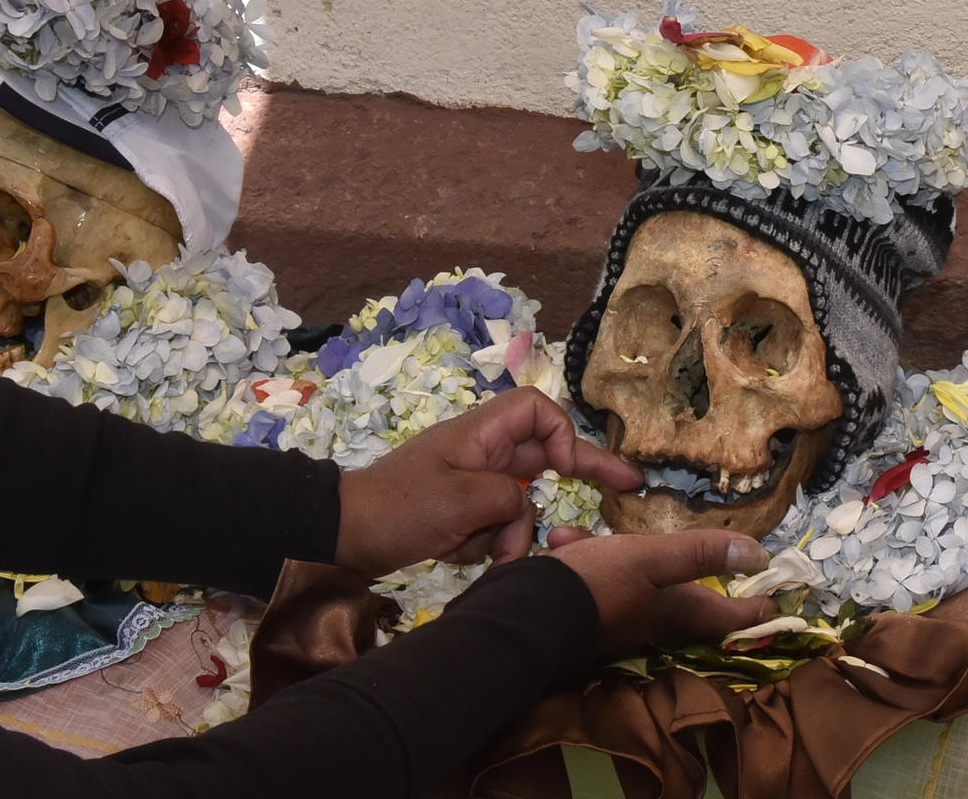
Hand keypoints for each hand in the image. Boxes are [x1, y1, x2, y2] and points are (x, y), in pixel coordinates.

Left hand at [334, 387, 641, 576]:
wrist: (340, 537)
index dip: (563, 432)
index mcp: (479, 434)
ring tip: (484, 554)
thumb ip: (508, 500)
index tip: (573, 466)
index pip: (537, 410)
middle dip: (576, 477)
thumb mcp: (461, 501)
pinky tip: (458, 556)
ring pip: (520, 504)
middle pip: (542, 456)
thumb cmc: (397, 509)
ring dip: (510, 534)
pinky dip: (485, 546)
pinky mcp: (459, 515)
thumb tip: (523, 512)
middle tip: (627, 489)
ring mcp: (469, 485)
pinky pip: (494, 528)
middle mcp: (480, 454)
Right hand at [544, 527, 775, 656]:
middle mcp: (654, 621)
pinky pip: (597, 580)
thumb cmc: (598, 584)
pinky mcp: (588, 612)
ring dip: (620, 554)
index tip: (780, 595)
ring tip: (589, 536)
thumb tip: (759, 554)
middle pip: (688, 601)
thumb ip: (700, 553)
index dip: (760, 606)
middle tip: (706, 555)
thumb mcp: (651, 558)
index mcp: (678, 610)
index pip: (733, 616)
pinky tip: (562, 542)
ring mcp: (620, 620)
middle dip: (693, 573)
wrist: (529, 614)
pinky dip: (585, 557)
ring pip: (636, 582)